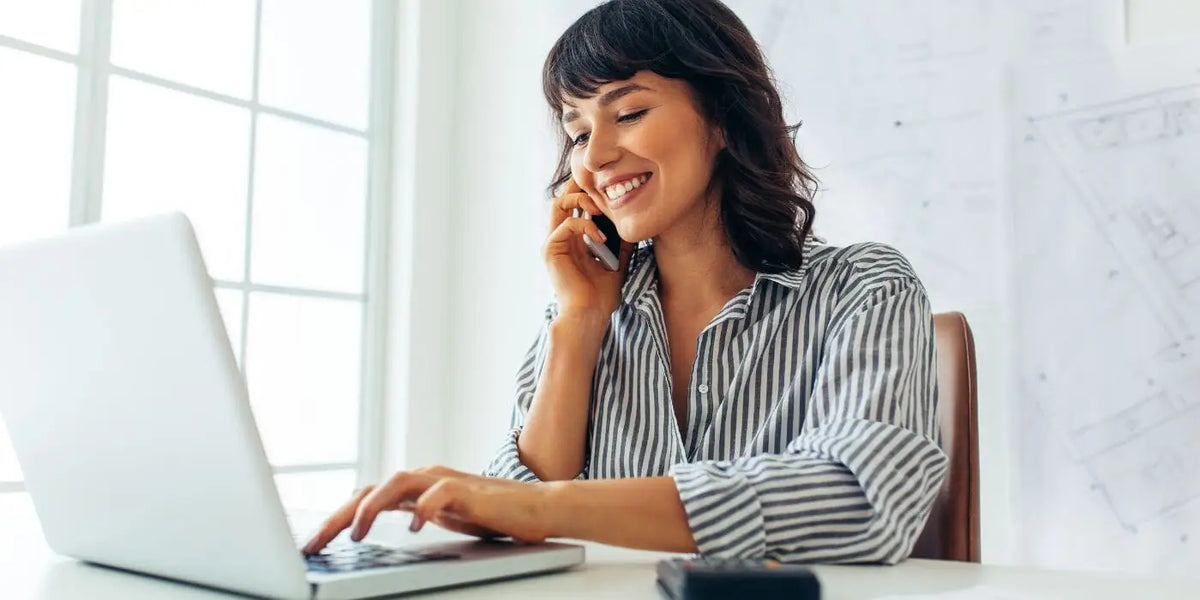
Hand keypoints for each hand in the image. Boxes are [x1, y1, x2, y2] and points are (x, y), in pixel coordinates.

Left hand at [301, 466, 554, 554]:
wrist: (536, 507)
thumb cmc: (491, 514)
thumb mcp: (441, 517)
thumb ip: (412, 514)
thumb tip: (372, 531)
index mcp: (414, 487)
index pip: (364, 496)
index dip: (334, 518)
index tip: (311, 545)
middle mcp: (424, 478)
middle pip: (370, 489)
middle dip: (337, 516)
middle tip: (314, 544)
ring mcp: (445, 482)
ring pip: (397, 483)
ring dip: (372, 507)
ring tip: (356, 533)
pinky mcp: (469, 491)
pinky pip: (440, 494)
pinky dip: (424, 508)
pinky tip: (415, 526)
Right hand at [544, 178, 634, 317]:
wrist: (591, 314)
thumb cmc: (602, 294)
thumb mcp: (617, 260)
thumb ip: (620, 240)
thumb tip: (633, 222)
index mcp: (573, 239)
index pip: (574, 203)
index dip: (587, 190)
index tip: (609, 187)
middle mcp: (560, 237)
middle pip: (562, 196)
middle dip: (580, 186)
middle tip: (601, 188)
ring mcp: (553, 242)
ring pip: (557, 203)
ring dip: (580, 199)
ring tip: (600, 208)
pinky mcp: (551, 249)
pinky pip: (566, 224)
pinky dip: (585, 224)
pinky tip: (601, 237)